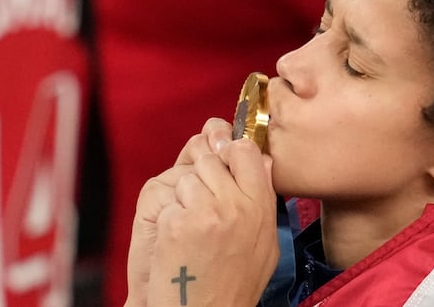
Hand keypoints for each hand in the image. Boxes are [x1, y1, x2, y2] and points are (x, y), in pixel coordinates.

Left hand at [126, 118, 279, 305]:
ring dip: (185, 195)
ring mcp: (207, 212)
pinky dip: (169, 216)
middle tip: (203, 204)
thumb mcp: (265, 242)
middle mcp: (238, 205)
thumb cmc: (233, 283)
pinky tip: (178, 241)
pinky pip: (169, 199)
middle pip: (212, 158)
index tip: (224, 163)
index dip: (231, 154)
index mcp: (261, 206)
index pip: (247, 150)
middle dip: (204, 174)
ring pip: (188, 176)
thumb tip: (263, 160)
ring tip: (192, 226)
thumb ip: (263, 197)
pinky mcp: (177, 224)